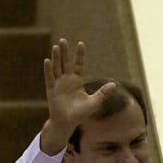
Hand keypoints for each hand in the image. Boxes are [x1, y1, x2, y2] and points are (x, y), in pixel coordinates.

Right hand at [40, 39, 113, 154]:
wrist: (68, 122)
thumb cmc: (81, 113)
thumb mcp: (95, 101)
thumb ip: (103, 92)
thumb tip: (115, 83)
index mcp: (77, 81)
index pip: (78, 64)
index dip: (79, 55)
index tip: (80, 43)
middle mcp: (67, 80)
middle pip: (65, 63)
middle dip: (65, 52)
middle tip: (63, 40)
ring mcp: (58, 84)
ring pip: (57, 67)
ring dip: (56, 57)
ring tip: (55, 46)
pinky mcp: (51, 90)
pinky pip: (50, 78)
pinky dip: (48, 69)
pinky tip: (47, 60)